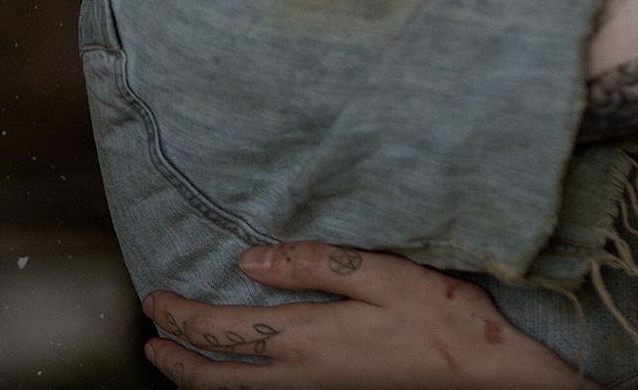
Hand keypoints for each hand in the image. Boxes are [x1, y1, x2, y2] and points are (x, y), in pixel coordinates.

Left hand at [142, 242, 595, 388]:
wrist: (486, 379)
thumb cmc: (444, 322)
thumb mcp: (386, 275)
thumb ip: (318, 264)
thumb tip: (252, 260)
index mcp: (307, 338)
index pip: (222, 330)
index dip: (181, 316)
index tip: (156, 297)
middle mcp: (299, 377)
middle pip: (214, 375)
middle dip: (174, 354)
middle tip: (151, 332)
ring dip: (194, 378)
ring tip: (174, 360)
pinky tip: (237, 378)